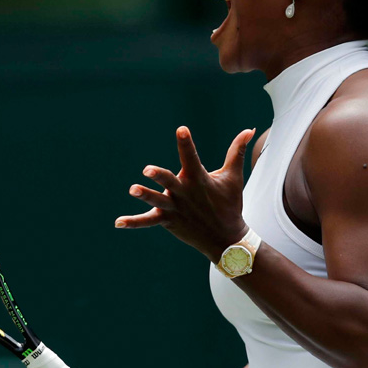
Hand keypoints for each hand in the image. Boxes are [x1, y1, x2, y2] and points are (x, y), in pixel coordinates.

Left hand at [115, 126, 255, 261]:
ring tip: (133, 190)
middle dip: (159, 176)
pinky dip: (134, 222)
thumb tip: (248, 129)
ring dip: (145, 196)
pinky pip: (148, 221)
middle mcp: (185, 193)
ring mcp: (175, 208)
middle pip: (170, 182)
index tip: (181, 129)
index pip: (191, 157)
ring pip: (157, 201)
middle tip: (147, 170)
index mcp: (198, 179)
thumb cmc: (229, 204)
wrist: (226, 238)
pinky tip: (118, 222)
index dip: (186, 143)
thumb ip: (236, 151)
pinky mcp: (168, 221)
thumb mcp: (233, 176)